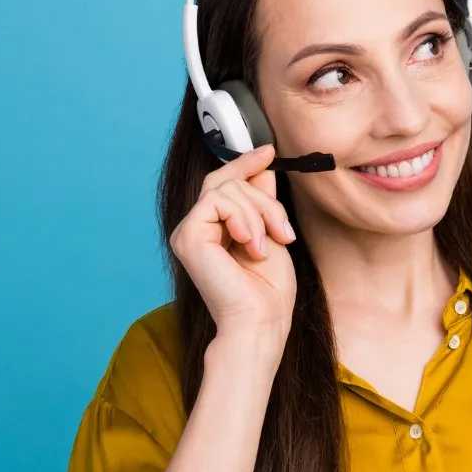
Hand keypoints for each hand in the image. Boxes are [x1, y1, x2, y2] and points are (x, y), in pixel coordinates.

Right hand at [168, 144, 298, 341]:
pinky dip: (244, 219)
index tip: (270, 151)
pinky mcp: (187, 235)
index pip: (223, 183)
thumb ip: (262, 201)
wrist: (260, 321)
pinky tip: (252, 246)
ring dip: (259, 213)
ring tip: (269, 245)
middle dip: (264, 198)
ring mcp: (188, 231)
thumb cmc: (268, 291)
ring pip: (226, 189)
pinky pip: (217, 201)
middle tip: (284, 230)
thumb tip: (263, 165)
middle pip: (226, 181)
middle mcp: (196, 228)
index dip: (245, 163)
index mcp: (214, 230)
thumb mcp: (271, 234)